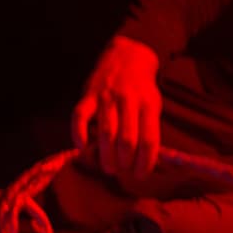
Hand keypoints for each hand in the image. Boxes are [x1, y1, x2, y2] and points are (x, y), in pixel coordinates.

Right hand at [72, 36, 162, 178]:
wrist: (127, 57)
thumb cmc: (141, 89)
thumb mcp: (153, 105)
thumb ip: (149, 128)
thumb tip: (148, 160)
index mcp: (149, 106)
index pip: (149, 140)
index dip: (145, 161)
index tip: (140, 175)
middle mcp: (129, 101)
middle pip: (127, 140)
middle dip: (124, 162)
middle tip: (121, 171)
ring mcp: (107, 97)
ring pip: (106, 132)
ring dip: (105, 155)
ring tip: (107, 168)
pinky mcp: (88, 94)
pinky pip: (80, 116)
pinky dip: (79, 133)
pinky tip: (81, 147)